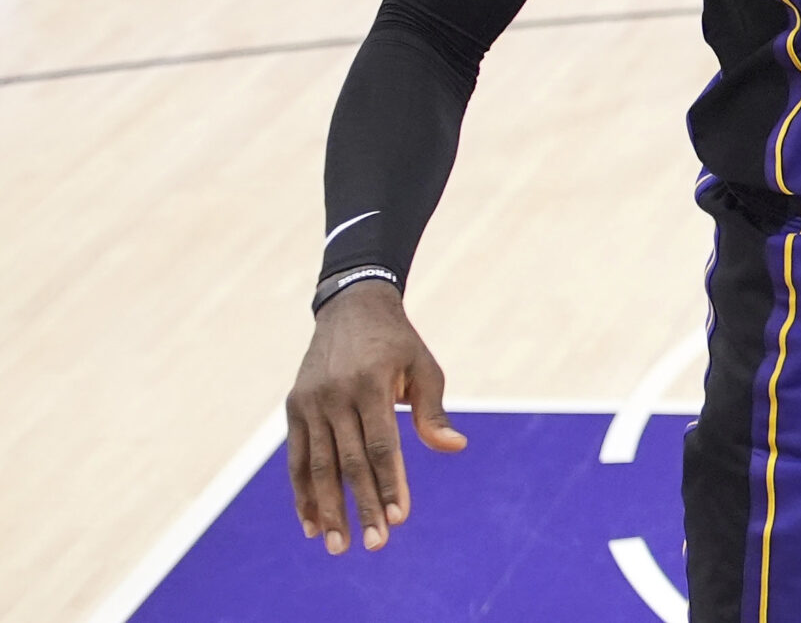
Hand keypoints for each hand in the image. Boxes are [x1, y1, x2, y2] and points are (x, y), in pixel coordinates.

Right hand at [284, 280, 464, 554]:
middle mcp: (335, 395)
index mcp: (370, 384)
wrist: (351, 307)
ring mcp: (309, 402)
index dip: (391, 483)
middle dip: (363, 506)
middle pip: (349, 463)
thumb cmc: (397, 343)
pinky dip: (302, 493)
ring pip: (317, 466)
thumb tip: (455, 447)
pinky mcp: (294, 408)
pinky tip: (313, 523)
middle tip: (376, 544)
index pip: (381, 445)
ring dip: (328, 509)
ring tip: (339, 546)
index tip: (400, 517)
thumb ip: (433, 410)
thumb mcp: (423, 366)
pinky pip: (296, 458)